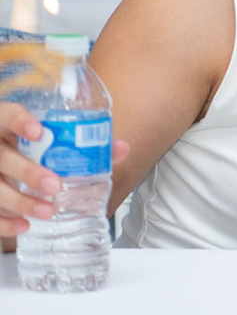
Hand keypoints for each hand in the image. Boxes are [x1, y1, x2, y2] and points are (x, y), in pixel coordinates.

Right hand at [1, 101, 131, 237]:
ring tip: (47, 211)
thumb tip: (120, 148)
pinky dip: (4, 222)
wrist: (1, 152)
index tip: (40, 132)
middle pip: (2, 158)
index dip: (20, 122)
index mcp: (6, 125)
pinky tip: (24, 226)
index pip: (6, 115)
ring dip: (20, 201)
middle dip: (28, 172)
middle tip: (55, 184)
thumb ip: (80, 141)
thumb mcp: (43, 136)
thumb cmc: (27, 144)